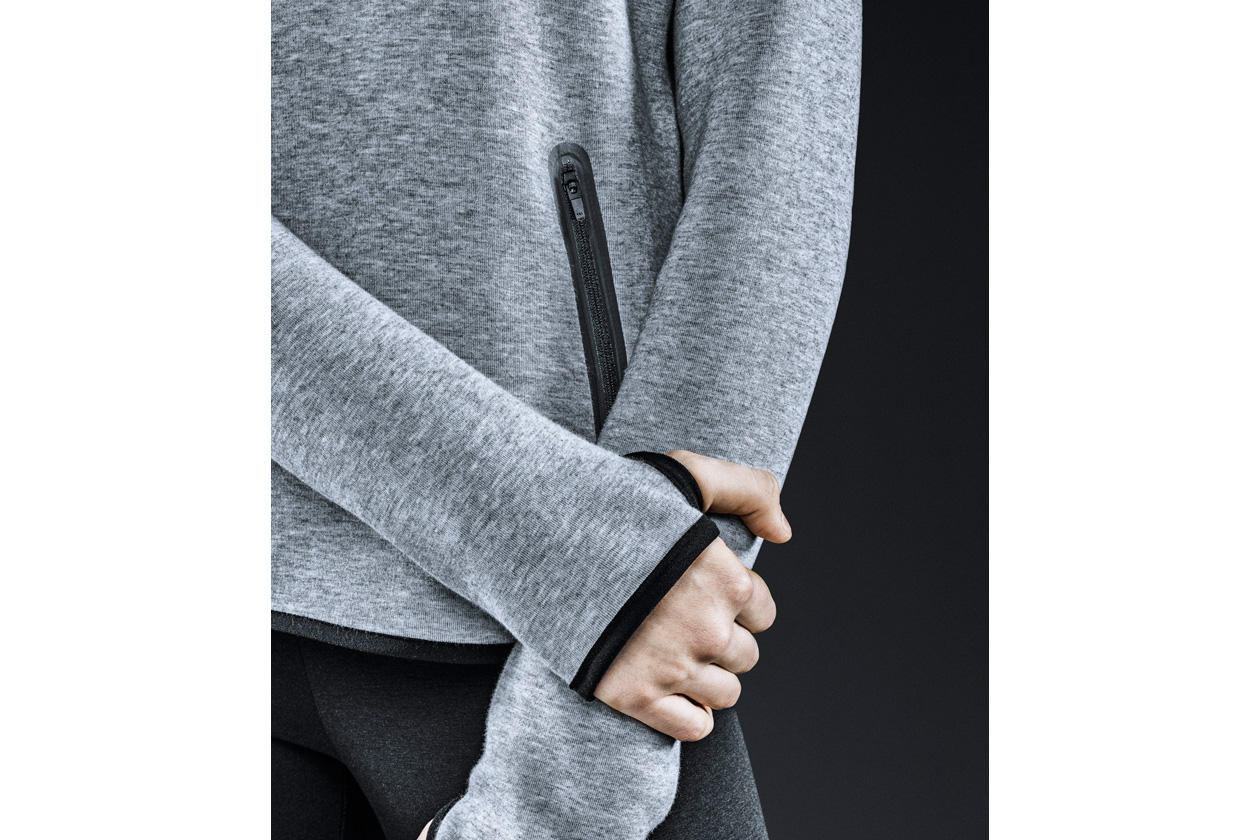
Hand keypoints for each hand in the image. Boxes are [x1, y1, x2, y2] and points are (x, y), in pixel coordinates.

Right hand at [595, 452, 786, 740]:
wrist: (541, 537)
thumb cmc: (614, 503)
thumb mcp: (688, 472)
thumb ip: (748, 490)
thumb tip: (784, 533)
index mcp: (728, 581)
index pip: (762, 612)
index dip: (735, 602)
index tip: (702, 591)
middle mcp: (709, 629)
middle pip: (745, 656)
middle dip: (720, 640)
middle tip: (680, 619)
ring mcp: (674, 667)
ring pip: (725, 693)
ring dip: (706, 678)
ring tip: (671, 651)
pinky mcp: (636, 696)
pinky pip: (694, 727)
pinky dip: (689, 714)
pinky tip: (668, 687)